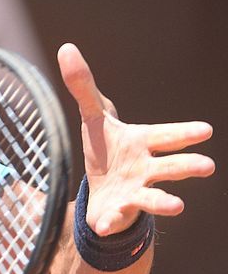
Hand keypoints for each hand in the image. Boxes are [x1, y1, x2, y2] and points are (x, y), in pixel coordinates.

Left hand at [58, 43, 214, 235]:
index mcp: (143, 143)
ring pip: (153, 199)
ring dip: (164, 203)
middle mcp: (146, 169)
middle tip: (207, 166)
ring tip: (178, 207)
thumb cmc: (107, 150)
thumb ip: (82, 87)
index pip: (166, 136)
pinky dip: (110, 223)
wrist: (101, 190)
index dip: (184, 133)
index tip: (205, 130)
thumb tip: (66, 47)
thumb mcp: (92, 117)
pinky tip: (103, 226)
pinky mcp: (117, 213)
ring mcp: (135, 193)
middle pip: (171, 167)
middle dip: (188, 166)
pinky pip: (114, 219)